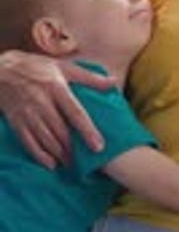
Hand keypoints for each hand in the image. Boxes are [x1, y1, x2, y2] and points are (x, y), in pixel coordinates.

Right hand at [0, 51, 114, 167]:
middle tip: (86, 162)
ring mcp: (27, 113)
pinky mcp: (16, 121)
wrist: (1, 70)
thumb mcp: (63, 67)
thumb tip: (114, 83)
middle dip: (73, 149)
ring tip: (72, 164)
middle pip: (60, 131)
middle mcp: (41, 102)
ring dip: (59, 154)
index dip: (87, 131)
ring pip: (45, 139)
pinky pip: (28, 142)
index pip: (74, 113)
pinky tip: (51, 164)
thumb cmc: (37, 67)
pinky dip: (39, 155)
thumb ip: (90, 77)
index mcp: (55, 87)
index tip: (99, 146)